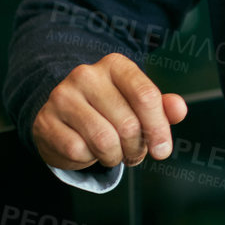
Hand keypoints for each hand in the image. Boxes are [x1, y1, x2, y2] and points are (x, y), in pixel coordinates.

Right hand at [33, 53, 187, 170]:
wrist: (61, 114)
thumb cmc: (107, 109)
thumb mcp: (136, 103)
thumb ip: (162, 106)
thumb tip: (179, 110)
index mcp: (115, 65)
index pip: (146, 96)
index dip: (158, 128)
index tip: (163, 150)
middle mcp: (86, 75)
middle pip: (127, 124)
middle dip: (136, 148)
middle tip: (134, 154)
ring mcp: (62, 96)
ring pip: (103, 141)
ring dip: (114, 157)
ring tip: (114, 154)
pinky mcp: (45, 121)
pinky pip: (78, 151)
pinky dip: (88, 159)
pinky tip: (88, 150)